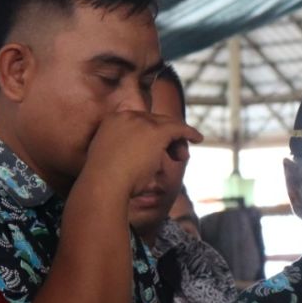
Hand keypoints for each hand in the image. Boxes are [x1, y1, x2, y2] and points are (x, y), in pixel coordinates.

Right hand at [80, 110, 202, 196]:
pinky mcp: (156, 132)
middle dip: (167, 137)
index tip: (159, 149)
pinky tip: (198, 138)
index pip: (139, 121)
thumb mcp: (109, 160)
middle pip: (154, 121)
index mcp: (112, 120)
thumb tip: (137, 157)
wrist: (103, 186)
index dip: (151, 134)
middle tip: (175, 155)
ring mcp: (141, 122)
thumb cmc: (104, 182)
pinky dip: (189, 132)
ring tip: (181, 157)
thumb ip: (122, 152)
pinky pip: (178, 128)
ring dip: (177, 140)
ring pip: (167, 124)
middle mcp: (126, 116)